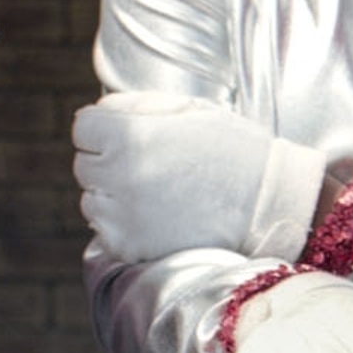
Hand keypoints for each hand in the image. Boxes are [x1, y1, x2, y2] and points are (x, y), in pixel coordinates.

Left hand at [73, 89, 327, 264]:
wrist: (268, 203)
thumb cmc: (234, 150)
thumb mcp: (189, 108)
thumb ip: (135, 105)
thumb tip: (100, 113)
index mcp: (130, 134)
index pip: (83, 127)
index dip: (106, 128)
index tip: (130, 136)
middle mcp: (118, 175)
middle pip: (84, 164)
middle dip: (109, 162)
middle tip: (151, 166)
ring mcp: (122, 216)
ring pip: (91, 200)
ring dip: (113, 196)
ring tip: (156, 194)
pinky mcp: (129, 248)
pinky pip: (105, 232)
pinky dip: (123, 226)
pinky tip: (157, 217)